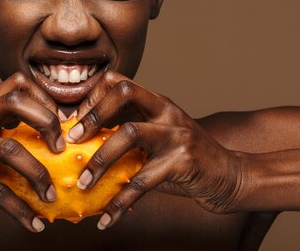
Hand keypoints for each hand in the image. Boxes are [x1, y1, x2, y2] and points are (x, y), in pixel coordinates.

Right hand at [0, 73, 62, 231]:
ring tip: (51, 194)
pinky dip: (19, 210)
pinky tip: (34, 223)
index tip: (60, 122)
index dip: (44, 97)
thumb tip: (43, 143)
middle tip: (61, 148)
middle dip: (47, 121)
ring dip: (38, 173)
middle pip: (15, 101)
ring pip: (10, 148)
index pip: (16, 83)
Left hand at [67, 71, 242, 229]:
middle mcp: (166, 111)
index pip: (118, 82)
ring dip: (100, 159)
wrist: (229, 177)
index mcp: (156, 102)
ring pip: (130, 133)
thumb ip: (127, 136)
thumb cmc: (184, 160)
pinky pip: (143, 181)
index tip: (73, 124)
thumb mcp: (157, 139)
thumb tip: (81, 147)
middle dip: (93, 114)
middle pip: (125, 92)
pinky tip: (107, 218)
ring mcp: (177, 133)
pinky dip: (121, 202)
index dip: (92, 99)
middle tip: (70, 140)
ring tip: (83, 183)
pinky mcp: (183, 161)